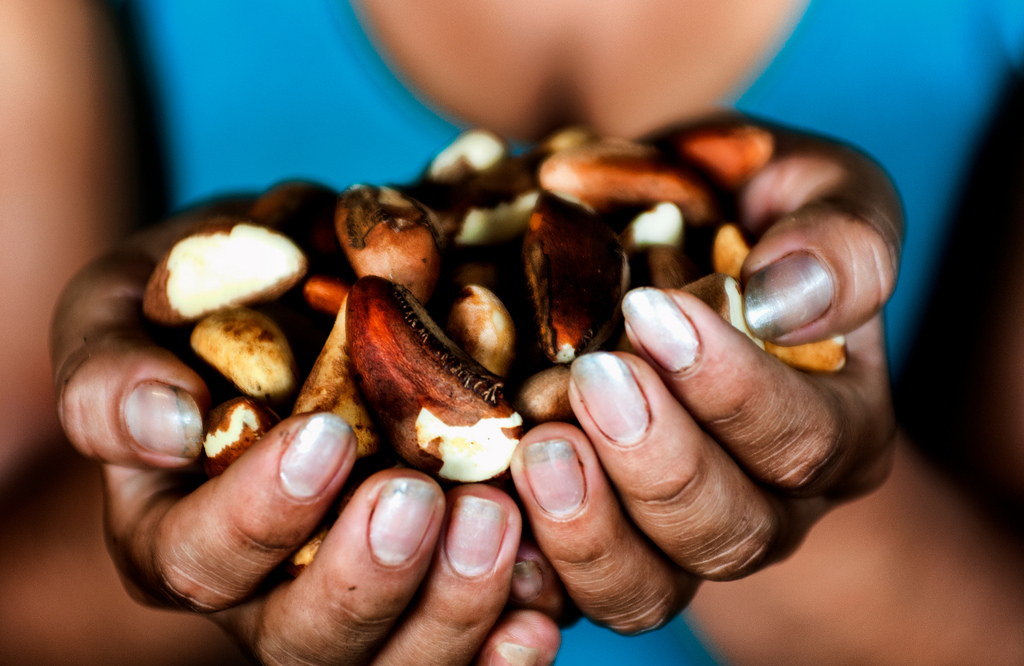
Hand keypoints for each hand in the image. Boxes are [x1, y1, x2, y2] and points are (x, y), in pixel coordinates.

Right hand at [51, 208, 560, 664]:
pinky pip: (469, 649)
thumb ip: (114, 369)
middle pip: (305, 641)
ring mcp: (361, 599)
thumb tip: (164, 423)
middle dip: (366, 581)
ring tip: (496, 521)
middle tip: (420, 498)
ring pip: (396, 661)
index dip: (258, 515)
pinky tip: (544, 608)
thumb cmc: (203, 299)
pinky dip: (507, 641)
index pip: (200, 560)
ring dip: (450, 610)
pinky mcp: (437, 589)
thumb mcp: (124, 310)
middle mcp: (268, 591)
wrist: (301, 287)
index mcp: (179, 532)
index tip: (323, 435)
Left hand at [510, 119, 901, 633]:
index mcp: (837, 424)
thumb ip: (838, 236)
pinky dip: (536, 564)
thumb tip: (789, 298)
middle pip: (728, 530)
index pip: (801, 440)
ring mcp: (678, 535)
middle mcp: (768, 501)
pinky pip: (576, 592)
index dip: (730, 389)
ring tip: (538, 449)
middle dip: (657, 460)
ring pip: (651, 586)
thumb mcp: (813, 187)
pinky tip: (495, 507)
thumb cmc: (740, 201)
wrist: (657, 226)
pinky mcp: (603, 546)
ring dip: (592, 526)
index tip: (652, 313)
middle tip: (591, 379)